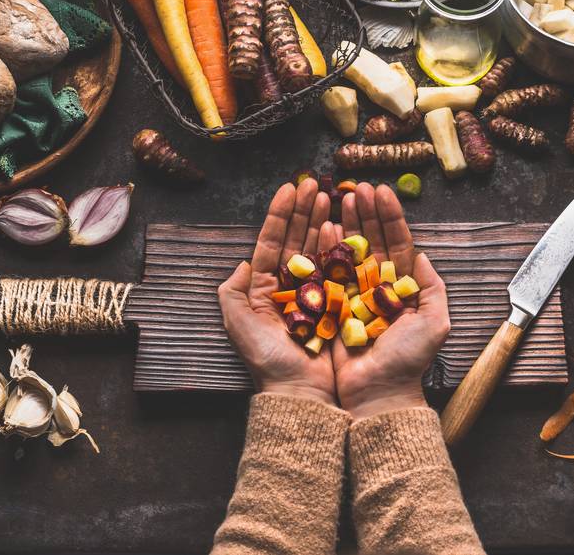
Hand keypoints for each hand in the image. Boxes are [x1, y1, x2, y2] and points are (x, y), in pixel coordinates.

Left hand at [218, 179, 337, 404]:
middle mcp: (288, 287)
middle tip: (315, 183)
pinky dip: (338, 246)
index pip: (272, 242)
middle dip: (304, 210)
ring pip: (317, 248)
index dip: (280, 214)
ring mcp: (313, 293)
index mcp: (263, 288)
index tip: (289, 188)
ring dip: (322, 221)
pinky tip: (341, 225)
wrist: (300, 390)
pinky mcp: (333, 303)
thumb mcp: (238, 323)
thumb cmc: (267, 359)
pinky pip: (335, 269)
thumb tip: (242, 261)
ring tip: (330, 196)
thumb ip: (232, 291)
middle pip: (296, 239)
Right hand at [332, 183, 450, 418]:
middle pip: (372, 240)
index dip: (390, 217)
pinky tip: (324, 226)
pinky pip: (330, 271)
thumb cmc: (409, 360)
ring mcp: (354, 293)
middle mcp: (379, 285)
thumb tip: (424, 254)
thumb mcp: (435, 323)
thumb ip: (433, 287)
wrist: (378, 392)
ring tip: (341, 197)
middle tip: (358, 186)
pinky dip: (327, 247)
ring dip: (346, 223)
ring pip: (350, 250)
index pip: (398, 243)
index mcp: (403, 286)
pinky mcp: (333, 304)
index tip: (382, 192)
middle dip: (366, 212)